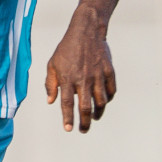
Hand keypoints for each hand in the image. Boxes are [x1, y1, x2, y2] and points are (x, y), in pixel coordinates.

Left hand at [44, 11, 116, 132]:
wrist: (87, 32)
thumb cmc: (67, 48)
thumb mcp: (52, 64)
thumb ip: (50, 83)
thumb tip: (50, 101)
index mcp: (67, 78)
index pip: (67, 103)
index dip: (68, 118)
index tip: (68, 129)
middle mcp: (83, 79)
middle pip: (85, 107)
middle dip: (85, 122)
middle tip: (83, 130)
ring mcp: (97, 75)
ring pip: (101, 101)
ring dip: (98, 113)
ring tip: (93, 117)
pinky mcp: (108, 71)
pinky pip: (111, 91)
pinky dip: (108, 99)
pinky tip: (103, 102)